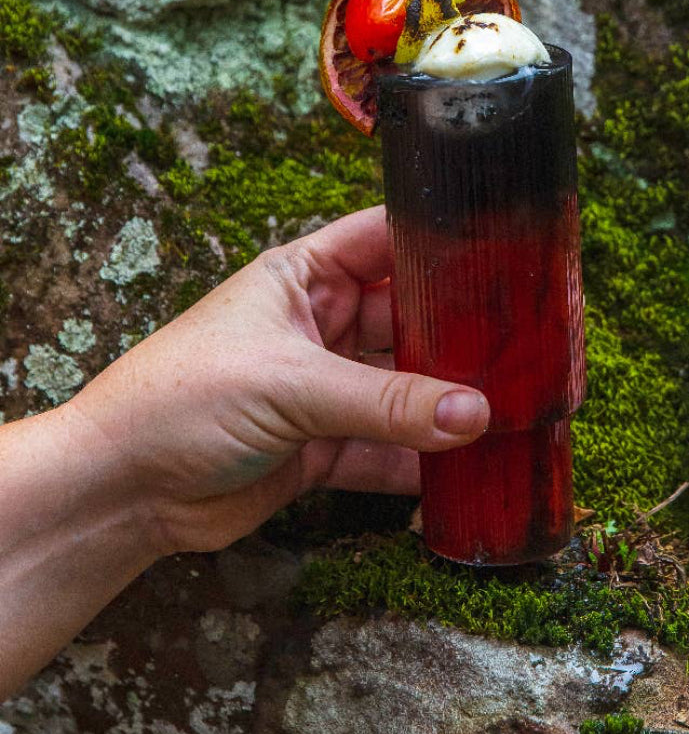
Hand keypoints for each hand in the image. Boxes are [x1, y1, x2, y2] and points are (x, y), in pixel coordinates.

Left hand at [70, 205, 489, 555]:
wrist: (118, 492)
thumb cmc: (179, 401)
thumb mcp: (290, 385)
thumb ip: (386, 402)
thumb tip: (474, 413)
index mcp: (303, 277)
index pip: (386, 240)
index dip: (442, 242)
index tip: (506, 254)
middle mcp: (320, 326)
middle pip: (408, 318)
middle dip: (459, 335)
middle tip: (525, 347)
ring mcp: (324, 388)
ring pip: (404, 389)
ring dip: (446, 405)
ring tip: (509, 412)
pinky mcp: (322, 446)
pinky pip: (386, 449)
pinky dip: (420, 462)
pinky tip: (463, 470)